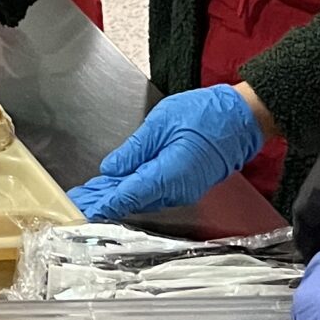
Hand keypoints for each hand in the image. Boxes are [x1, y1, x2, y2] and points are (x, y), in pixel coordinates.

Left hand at [69, 84, 265, 222]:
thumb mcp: (162, 122)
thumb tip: (112, 168)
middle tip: (77, 204)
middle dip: (103, 202)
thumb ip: (135, 148)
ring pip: (142, 197)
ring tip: (90, 196)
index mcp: (169, 173)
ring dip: (116, 197)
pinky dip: (133, 191)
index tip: (82, 206)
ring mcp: (183, 189)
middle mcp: (177, 189)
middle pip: (133, 200)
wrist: (243, 119)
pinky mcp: (186, 184)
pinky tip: (117, 188)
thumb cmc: (208, 114)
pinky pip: (154, 192)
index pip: (129, 193)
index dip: (103, 201)